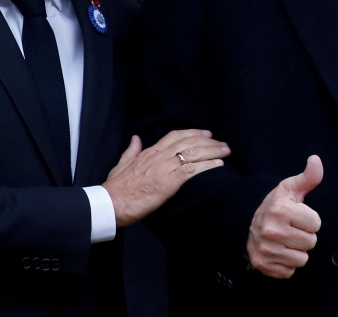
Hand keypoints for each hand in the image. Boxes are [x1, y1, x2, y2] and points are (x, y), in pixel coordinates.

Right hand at [103, 130, 229, 227]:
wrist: (111, 203)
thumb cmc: (116, 187)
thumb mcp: (121, 164)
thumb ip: (131, 151)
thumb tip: (136, 139)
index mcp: (150, 152)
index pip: (175, 136)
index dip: (193, 133)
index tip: (206, 133)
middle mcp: (159, 156)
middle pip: (189, 142)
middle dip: (209, 141)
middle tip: (222, 143)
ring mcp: (165, 168)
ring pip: (194, 153)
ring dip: (213, 151)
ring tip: (226, 151)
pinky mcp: (169, 182)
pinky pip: (192, 170)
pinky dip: (207, 166)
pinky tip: (218, 165)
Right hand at [247, 155, 322, 277]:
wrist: (247, 220)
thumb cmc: (275, 204)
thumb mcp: (290, 188)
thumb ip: (308, 177)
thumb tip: (316, 160)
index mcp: (281, 209)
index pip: (316, 224)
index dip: (310, 220)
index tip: (298, 216)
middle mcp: (272, 230)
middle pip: (311, 243)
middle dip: (304, 236)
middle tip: (292, 228)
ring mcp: (266, 249)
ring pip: (302, 259)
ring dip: (296, 251)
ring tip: (286, 240)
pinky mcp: (263, 264)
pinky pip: (289, 272)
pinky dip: (286, 264)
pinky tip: (279, 251)